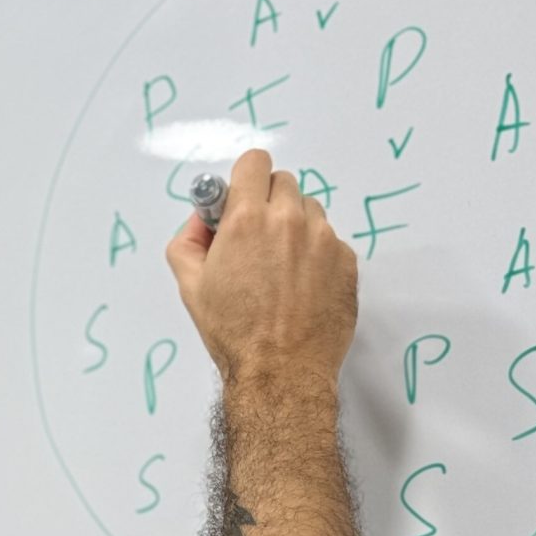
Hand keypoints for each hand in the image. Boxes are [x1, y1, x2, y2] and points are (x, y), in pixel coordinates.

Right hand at [165, 147, 357, 390]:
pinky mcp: (347, 260)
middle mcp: (289, 221)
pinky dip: (316, 253)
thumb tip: (203, 219)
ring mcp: (323, 239)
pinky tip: (303, 286)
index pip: (254, 163)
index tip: (241, 201)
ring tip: (282, 267)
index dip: (245, 180)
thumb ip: (188, 240)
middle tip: (258, 240)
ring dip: (295, 226)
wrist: (281, 372)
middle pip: (283, 182)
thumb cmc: (233, 333)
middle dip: (269, 202)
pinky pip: (330, 240)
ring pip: (309, 210)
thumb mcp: (190, 286)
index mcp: (247, 219)